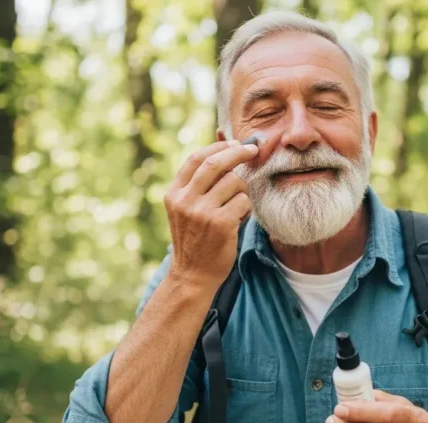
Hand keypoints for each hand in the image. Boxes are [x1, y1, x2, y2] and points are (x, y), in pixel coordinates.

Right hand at [163, 140, 258, 284]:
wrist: (192, 275)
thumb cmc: (196, 239)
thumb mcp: (186, 209)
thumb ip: (199, 183)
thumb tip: (223, 146)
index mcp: (174, 193)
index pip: (196, 159)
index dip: (218, 148)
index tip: (235, 143)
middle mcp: (185, 200)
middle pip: (216, 163)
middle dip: (238, 152)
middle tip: (253, 150)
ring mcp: (202, 212)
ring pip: (234, 182)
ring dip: (243, 191)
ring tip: (237, 206)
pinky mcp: (220, 224)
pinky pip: (243, 202)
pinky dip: (246, 208)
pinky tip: (239, 220)